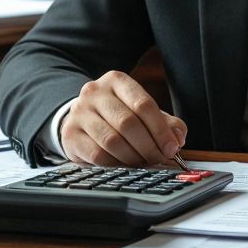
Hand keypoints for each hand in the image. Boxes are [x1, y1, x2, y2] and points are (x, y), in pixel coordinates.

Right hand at [61, 71, 186, 166]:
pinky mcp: (70, 134)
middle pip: (128, 123)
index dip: (161, 130)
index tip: (172, 148)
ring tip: (144, 164)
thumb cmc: (118, 115)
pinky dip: (116, 164)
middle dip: (149, 146)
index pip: (143, 104)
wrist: (81, 118)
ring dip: (133, 157)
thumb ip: (165, 123)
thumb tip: (177, 139)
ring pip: (112, 140)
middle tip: (160, 160)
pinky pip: (98, 155)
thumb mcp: (142, 112)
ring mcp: (79, 112)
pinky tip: (125, 166)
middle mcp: (94, 92)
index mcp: (117, 80)